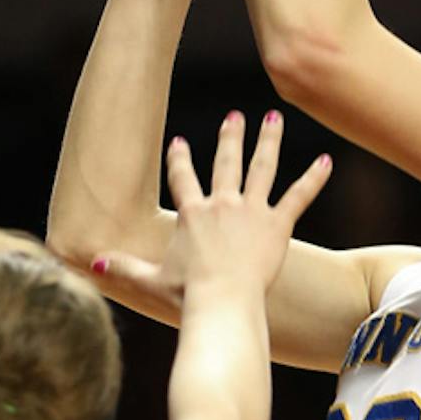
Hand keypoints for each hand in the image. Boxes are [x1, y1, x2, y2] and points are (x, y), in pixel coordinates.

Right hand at [94, 111, 330, 301]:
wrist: (221, 303)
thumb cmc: (187, 296)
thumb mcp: (150, 280)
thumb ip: (124, 268)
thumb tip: (92, 262)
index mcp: (191, 214)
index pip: (182, 178)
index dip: (179, 158)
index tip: (178, 141)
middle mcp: (221, 204)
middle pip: (225, 162)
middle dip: (229, 137)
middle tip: (234, 116)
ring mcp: (250, 211)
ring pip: (262, 167)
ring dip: (268, 141)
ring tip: (274, 118)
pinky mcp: (277, 225)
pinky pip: (299, 196)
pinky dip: (314, 178)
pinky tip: (327, 161)